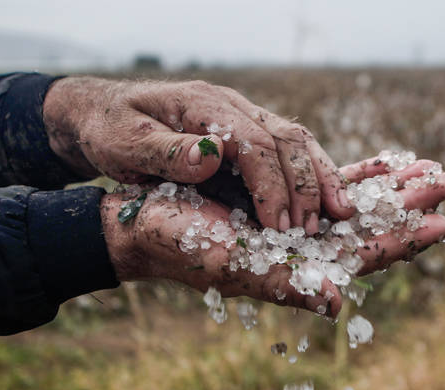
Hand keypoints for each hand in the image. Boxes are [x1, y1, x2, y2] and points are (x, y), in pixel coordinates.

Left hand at [44, 77, 352, 233]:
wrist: (105, 113)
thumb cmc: (111, 131)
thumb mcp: (124, 144)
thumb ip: (165, 151)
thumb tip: (210, 157)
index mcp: (203, 106)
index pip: (253, 143)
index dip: (271, 185)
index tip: (279, 225)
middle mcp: (230, 106)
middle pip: (285, 138)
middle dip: (307, 184)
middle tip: (315, 229)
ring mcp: (241, 116)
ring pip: (295, 140)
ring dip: (320, 177)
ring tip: (340, 212)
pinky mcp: (244, 132)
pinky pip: (286, 149)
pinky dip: (310, 173)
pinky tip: (323, 198)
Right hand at [100, 158, 444, 316]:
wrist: (147, 221)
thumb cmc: (181, 244)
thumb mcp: (232, 264)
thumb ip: (285, 283)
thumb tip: (338, 301)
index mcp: (297, 268)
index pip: (362, 255)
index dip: (401, 239)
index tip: (442, 221)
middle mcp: (302, 246)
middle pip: (367, 226)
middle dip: (406, 205)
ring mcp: (294, 220)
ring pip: (354, 202)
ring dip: (389, 187)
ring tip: (426, 166)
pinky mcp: (279, 195)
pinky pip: (327, 182)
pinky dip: (355, 171)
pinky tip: (380, 161)